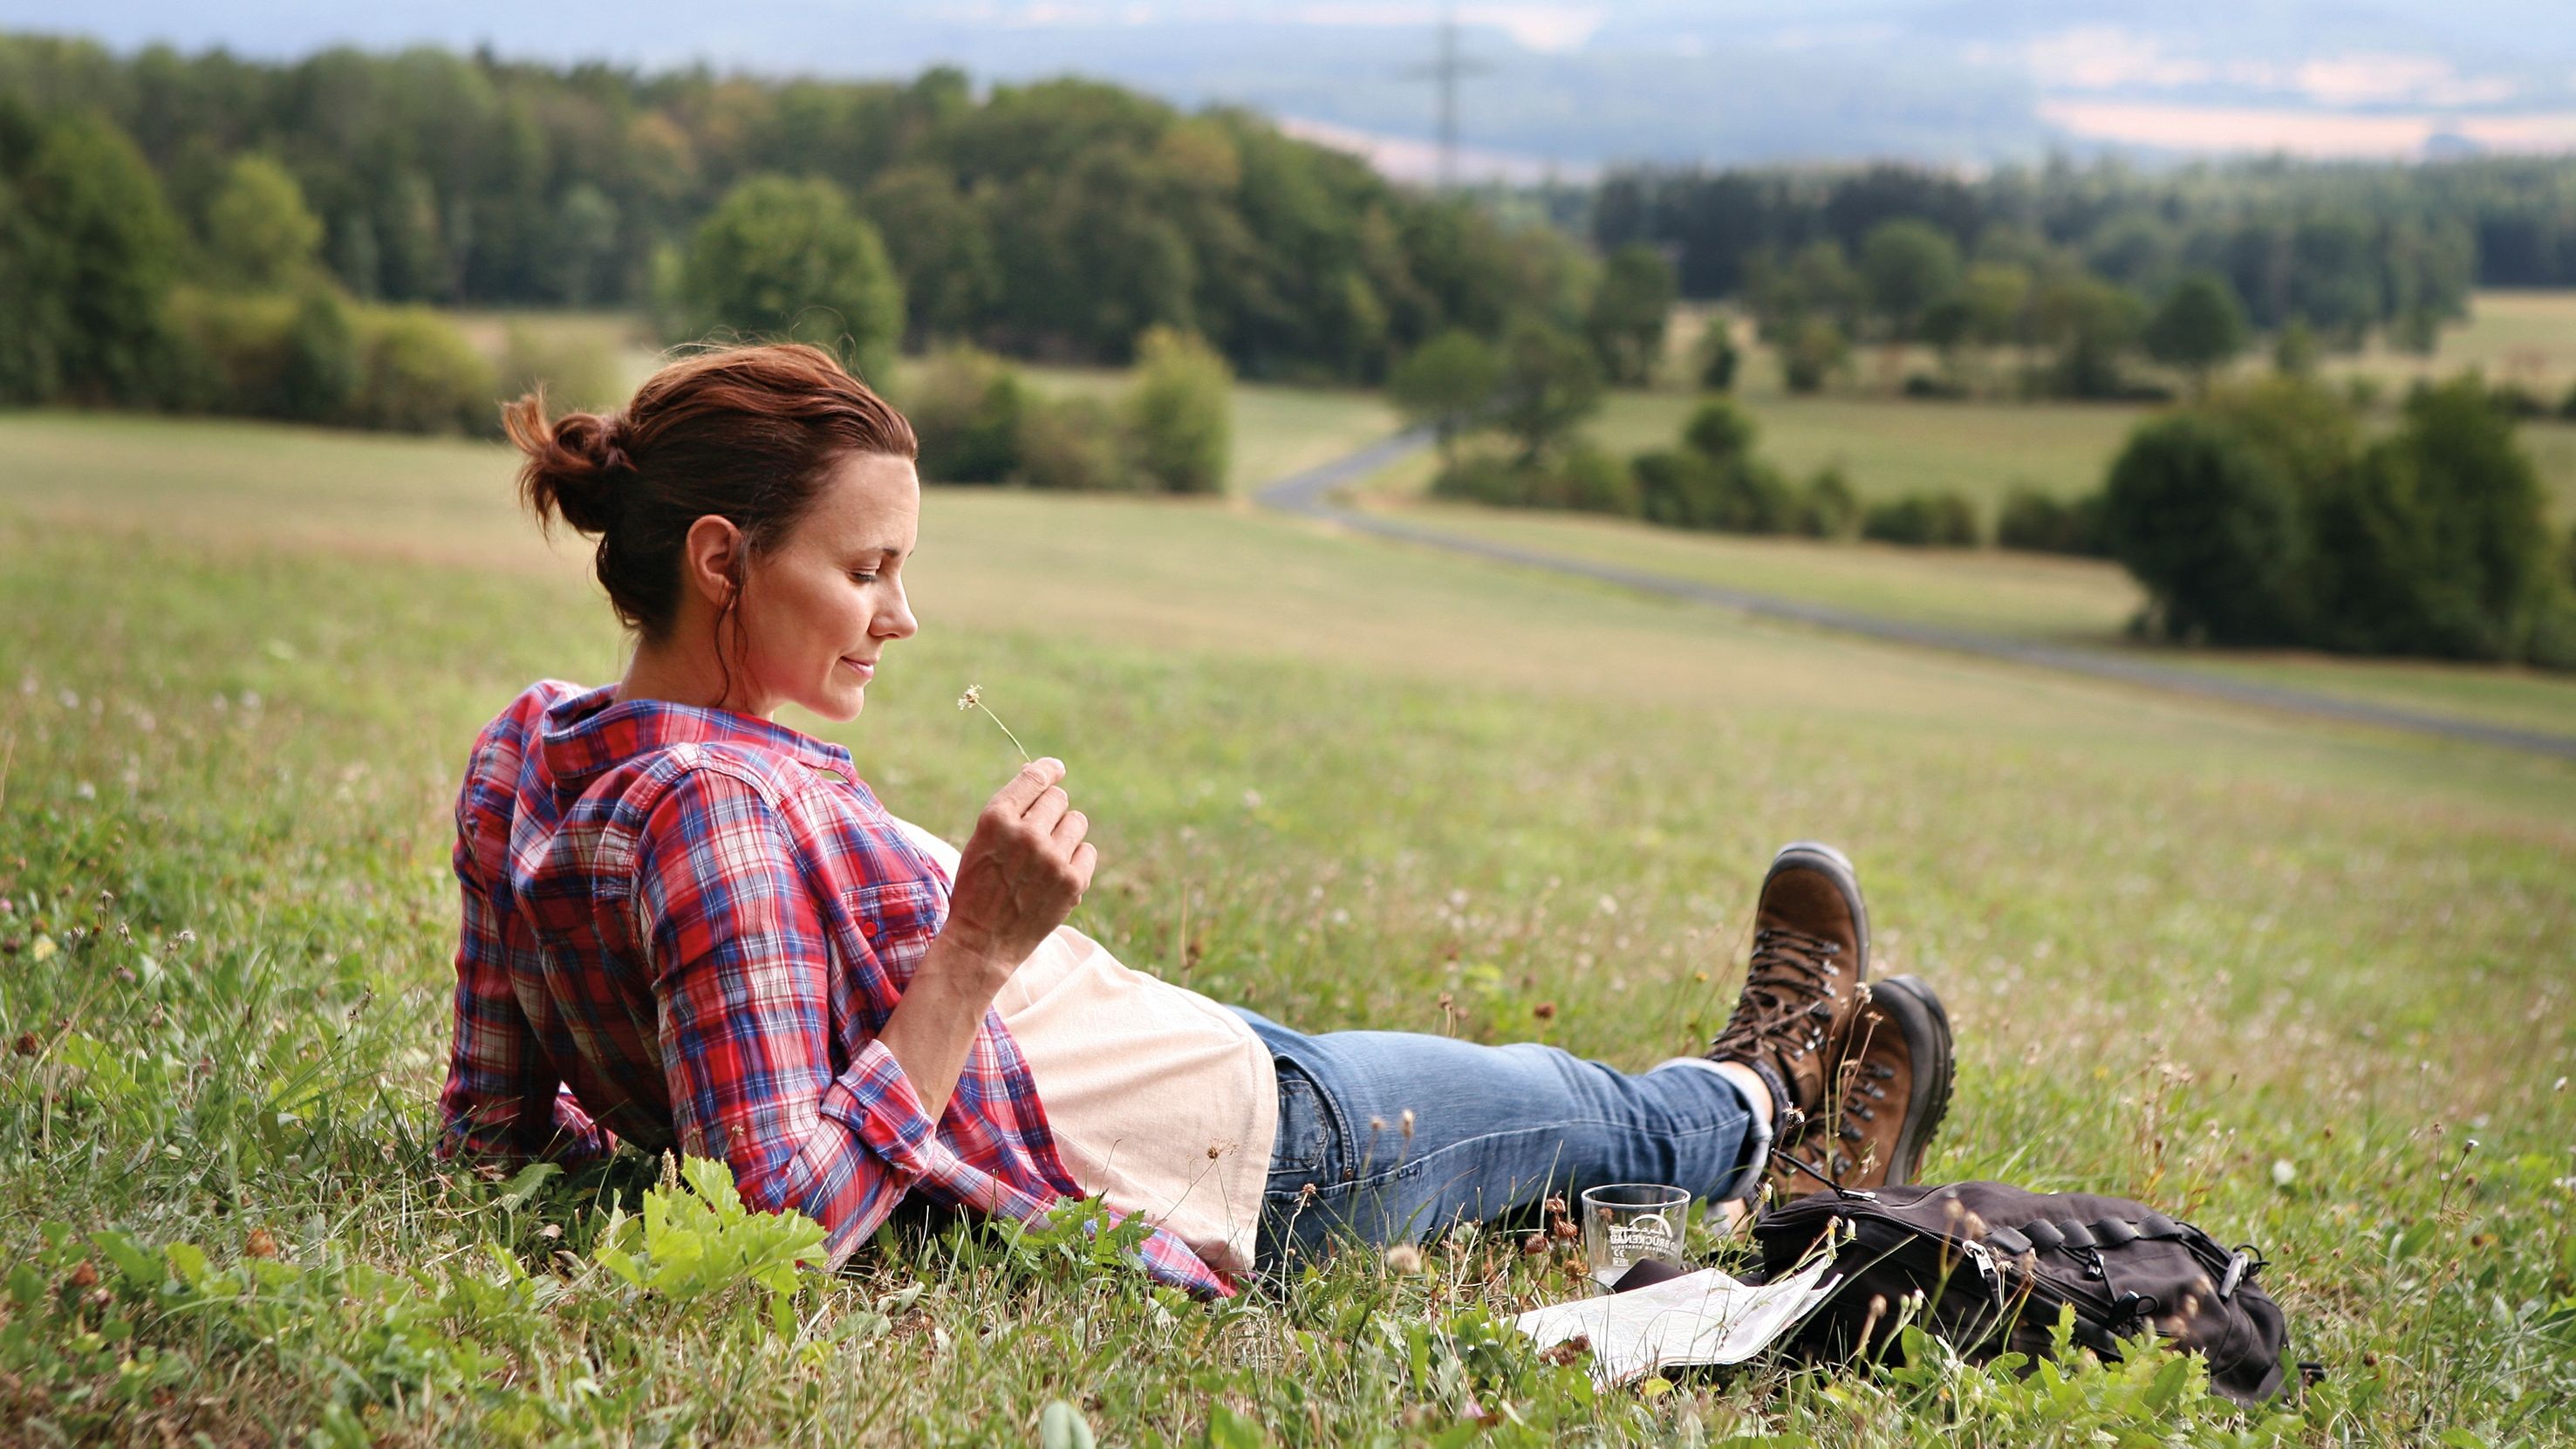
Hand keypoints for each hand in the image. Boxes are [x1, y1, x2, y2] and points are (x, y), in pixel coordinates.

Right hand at [935, 757, 1096, 986]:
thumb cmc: (977, 888)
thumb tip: (1042, 773)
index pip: (1035, 778)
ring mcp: (1052, 858)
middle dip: (1050, 811)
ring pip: (1077, 822)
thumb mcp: (980, 841)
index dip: (1048, 770)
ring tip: (1045, 857)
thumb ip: (1010, 810)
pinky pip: (1088, 851)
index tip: (1056, 769)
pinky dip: (1075, 859)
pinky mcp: (1073, 881)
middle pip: (1059, 799)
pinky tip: (1056, 875)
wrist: (982, 942)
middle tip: (1037, 835)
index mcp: (996, 819)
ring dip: (1065, 833)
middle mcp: (1026, 834)